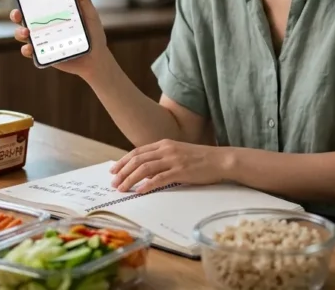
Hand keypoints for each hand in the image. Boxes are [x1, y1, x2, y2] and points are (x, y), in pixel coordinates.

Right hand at [11, 0, 108, 78]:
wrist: (97, 59)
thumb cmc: (93, 35)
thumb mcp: (90, 14)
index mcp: (53, 14)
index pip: (35, 4)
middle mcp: (44, 26)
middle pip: (24, 19)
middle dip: (16, 15)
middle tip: (17, 14)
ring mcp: (43, 41)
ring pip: (23, 35)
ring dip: (19, 32)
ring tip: (26, 32)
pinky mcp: (43, 54)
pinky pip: (30, 52)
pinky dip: (26, 50)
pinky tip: (30, 48)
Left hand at [109, 140, 229, 193]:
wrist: (221, 160)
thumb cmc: (200, 159)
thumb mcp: (178, 153)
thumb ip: (163, 158)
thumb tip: (146, 170)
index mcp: (164, 144)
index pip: (138, 152)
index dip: (123, 161)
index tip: (114, 170)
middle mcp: (166, 149)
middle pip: (137, 160)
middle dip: (123, 172)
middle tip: (114, 183)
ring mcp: (173, 160)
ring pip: (144, 169)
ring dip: (130, 179)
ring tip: (122, 189)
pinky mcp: (181, 171)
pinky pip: (159, 179)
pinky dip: (147, 185)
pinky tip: (139, 191)